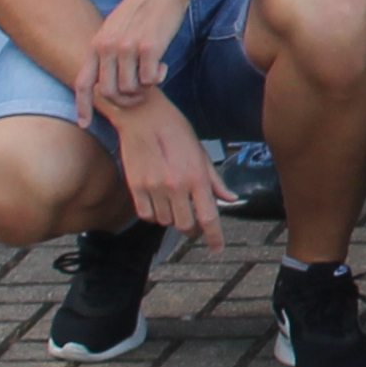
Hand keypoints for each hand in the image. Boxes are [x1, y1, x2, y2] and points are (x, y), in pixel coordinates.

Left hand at [72, 0, 193, 118]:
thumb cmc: (143, 9)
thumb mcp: (116, 28)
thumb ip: (108, 51)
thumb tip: (108, 79)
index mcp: (96, 44)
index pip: (83, 83)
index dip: (82, 106)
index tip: (84, 124)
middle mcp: (107, 48)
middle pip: (109, 92)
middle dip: (126, 100)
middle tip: (141, 94)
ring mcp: (127, 48)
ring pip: (130, 89)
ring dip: (144, 89)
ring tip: (154, 75)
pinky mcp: (149, 47)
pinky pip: (150, 80)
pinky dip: (158, 78)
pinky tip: (164, 66)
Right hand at [106, 92, 226, 248]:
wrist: (143, 117)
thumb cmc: (177, 131)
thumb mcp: (202, 153)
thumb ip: (215, 180)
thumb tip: (231, 199)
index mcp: (197, 177)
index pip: (208, 217)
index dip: (214, 237)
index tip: (217, 249)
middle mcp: (176, 186)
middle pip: (185, 225)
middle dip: (192, 227)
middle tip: (193, 219)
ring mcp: (153, 188)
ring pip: (165, 222)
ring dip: (172, 218)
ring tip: (174, 201)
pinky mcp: (135, 187)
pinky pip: (146, 215)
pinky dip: (153, 214)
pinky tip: (158, 202)